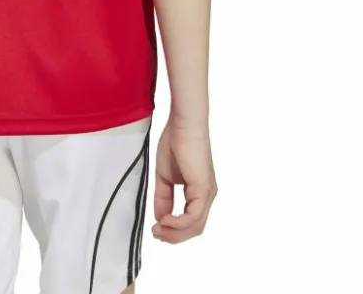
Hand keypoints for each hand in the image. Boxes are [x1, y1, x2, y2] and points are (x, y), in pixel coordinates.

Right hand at [152, 120, 216, 242]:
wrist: (182, 125)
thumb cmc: (174, 143)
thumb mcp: (164, 176)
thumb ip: (163, 198)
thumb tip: (160, 218)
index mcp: (198, 192)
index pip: (190, 221)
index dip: (173, 230)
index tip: (155, 228)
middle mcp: (207, 196)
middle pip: (194, 229)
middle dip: (173, 236)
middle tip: (155, 233)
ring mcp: (207, 193)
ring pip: (195, 227)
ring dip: (175, 233)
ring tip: (158, 229)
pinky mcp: (203, 189)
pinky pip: (193, 216)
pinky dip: (178, 223)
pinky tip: (165, 220)